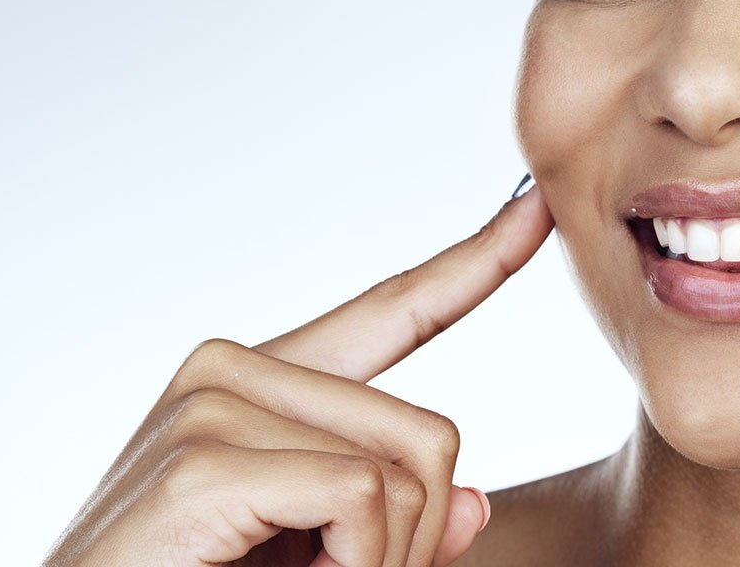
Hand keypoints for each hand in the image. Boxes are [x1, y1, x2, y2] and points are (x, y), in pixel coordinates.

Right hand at [45, 180, 553, 566]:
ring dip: (381, 560)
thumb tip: (472, 499)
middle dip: (410, 534)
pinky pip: (363, 497)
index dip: (473, 265)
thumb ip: (389, 518)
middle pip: (428, 431)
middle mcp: (231, 368)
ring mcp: (210, 402)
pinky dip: (360, 564)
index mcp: (261, 383)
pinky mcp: (201, 460)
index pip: (390, 312)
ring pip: (406, 469)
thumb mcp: (315, 556)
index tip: (538, 208)